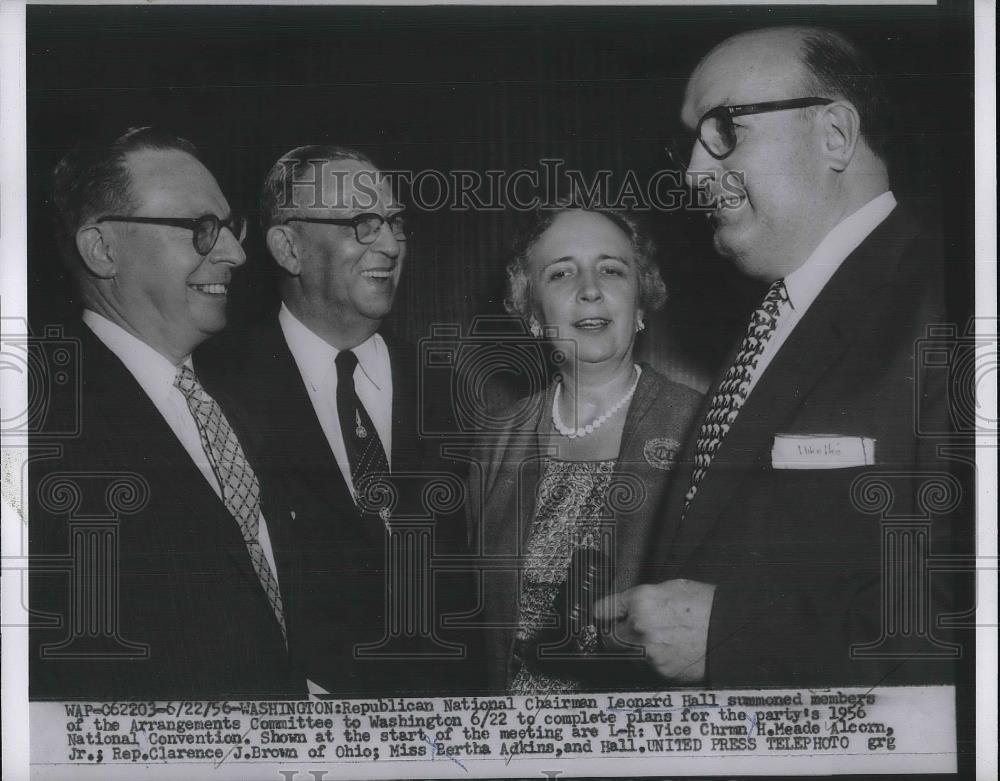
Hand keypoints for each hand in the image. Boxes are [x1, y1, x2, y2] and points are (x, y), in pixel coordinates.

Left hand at [594, 579, 715, 683]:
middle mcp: (640, 627)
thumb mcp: (671, 588)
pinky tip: (670, 652)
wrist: (733, 628)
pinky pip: (647, 668)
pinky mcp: (661, 671)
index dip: (603, 614)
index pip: (604, 610)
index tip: (601, 617)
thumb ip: (643, 598)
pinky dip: (653, 662)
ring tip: (657, 642)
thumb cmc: (706, 604)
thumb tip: (625, 606)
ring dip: (633, 650)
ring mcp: (650, 652)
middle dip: (615, 635)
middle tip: (626, 632)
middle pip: (609, 637)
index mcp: (641, 601)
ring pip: (627, 655)